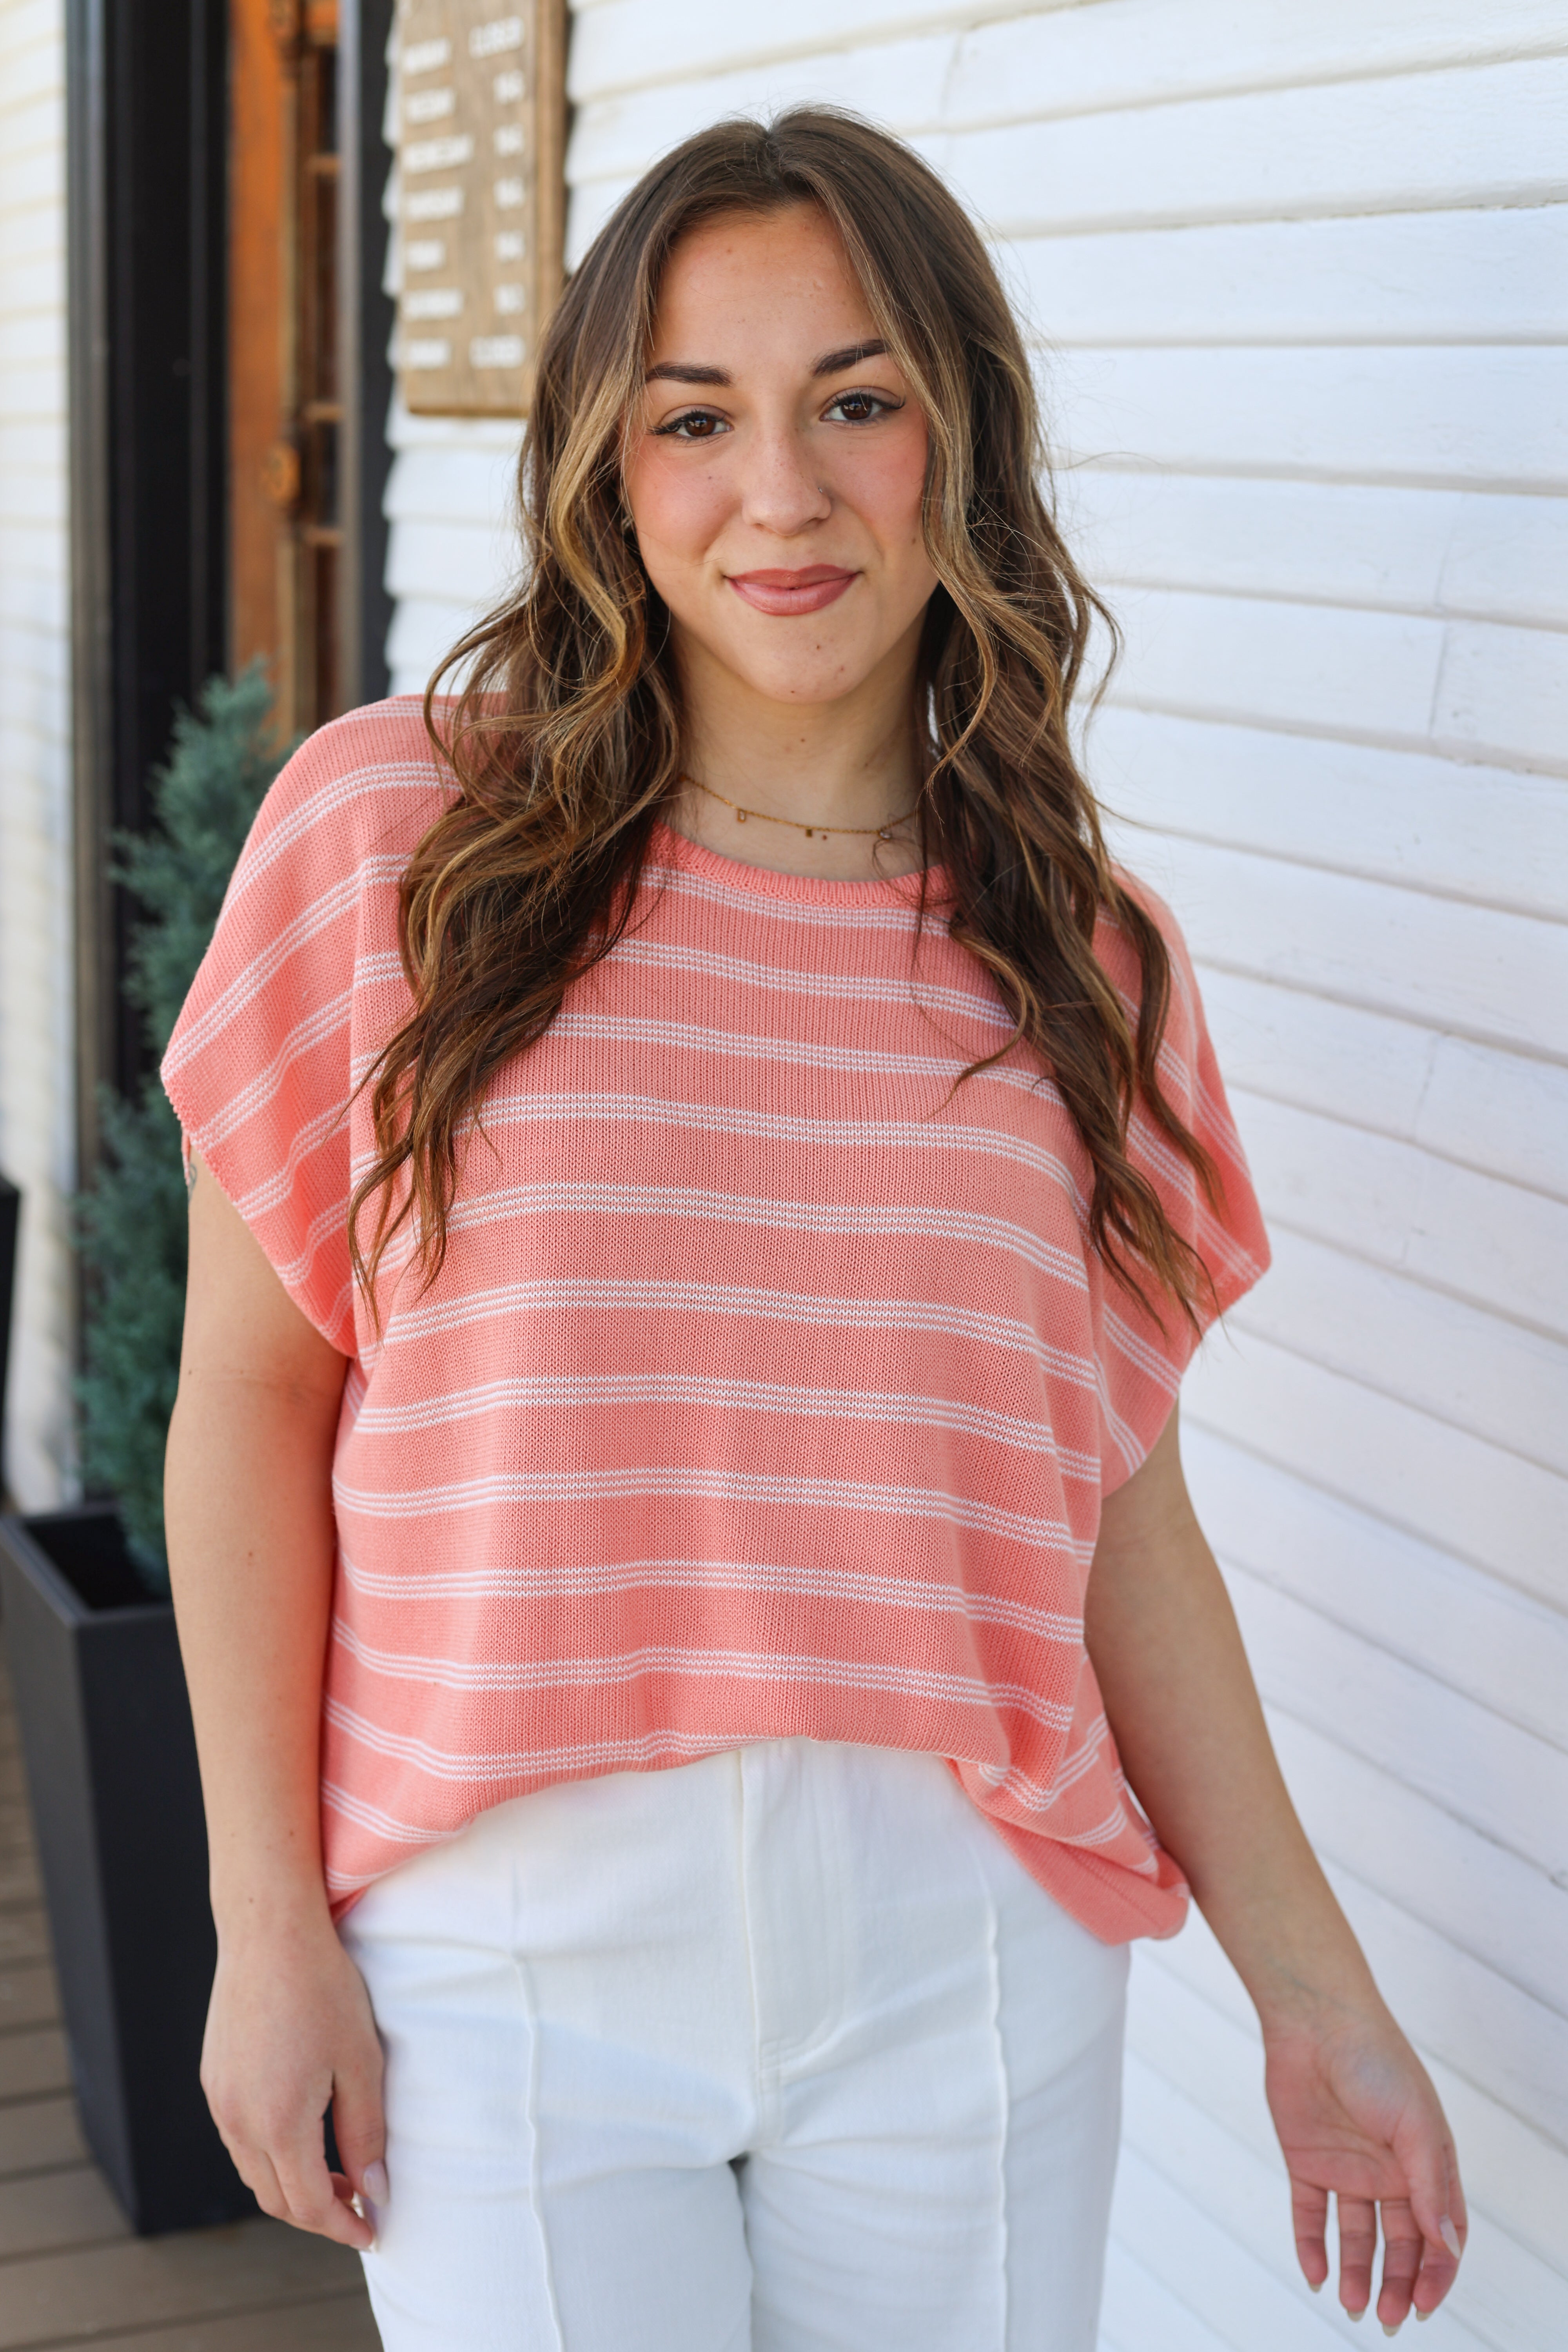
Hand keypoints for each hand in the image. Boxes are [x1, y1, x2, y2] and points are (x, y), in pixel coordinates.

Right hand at [201, 1909, 385, 2251]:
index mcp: (278, 2124)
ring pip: (253, 2172)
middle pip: (276, 2198)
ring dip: (292, 2185)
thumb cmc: (323, 1989)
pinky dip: (269, 2154)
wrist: (269, 1932)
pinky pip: (238, 2138)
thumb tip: (373, 2189)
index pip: (310, 2205)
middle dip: (319, 2213)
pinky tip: (301, 2133)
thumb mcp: (361, 2061)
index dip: (343, 2226)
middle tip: (360, 2205)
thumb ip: (365, 2132)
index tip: (373, 2232)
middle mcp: (238, 2122)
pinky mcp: (213, 2078)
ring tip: (337, 2172)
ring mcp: (219, 2100)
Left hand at [1262, 1997, 1465, 2329]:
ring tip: (1354, 2307)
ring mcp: (1348, 2168)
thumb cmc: (1377, 2062)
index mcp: (1426, 2164)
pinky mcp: (1308, 2161)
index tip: (1423, 2304)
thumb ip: (1429, 2186)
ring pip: (1357, 2236)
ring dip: (1357, 2273)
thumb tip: (1446, 2246)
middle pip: (1399, 2242)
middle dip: (1397, 2283)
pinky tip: (1316, 2274)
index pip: (1441, 2233)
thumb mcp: (1415, 2125)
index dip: (1437, 2271)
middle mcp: (1389, 2171)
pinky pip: (1311, 2215)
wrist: (1316, 2021)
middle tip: (1388, 2317)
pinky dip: (1312, 2246)